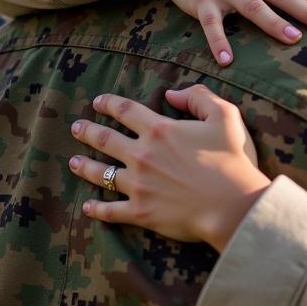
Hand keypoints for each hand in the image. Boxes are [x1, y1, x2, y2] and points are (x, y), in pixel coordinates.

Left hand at [69, 86, 269, 248]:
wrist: (233, 206)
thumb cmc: (231, 161)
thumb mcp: (225, 116)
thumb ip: (199, 97)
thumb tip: (173, 93)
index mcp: (160, 130)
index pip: (126, 111)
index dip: (109, 103)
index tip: (98, 101)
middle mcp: (142, 155)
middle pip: (105, 139)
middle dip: (87, 131)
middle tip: (76, 127)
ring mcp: (139, 185)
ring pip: (101, 174)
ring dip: (85, 166)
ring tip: (73, 162)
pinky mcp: (141, 212)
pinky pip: (111, 210)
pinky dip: (97, 209)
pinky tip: (87, 207)